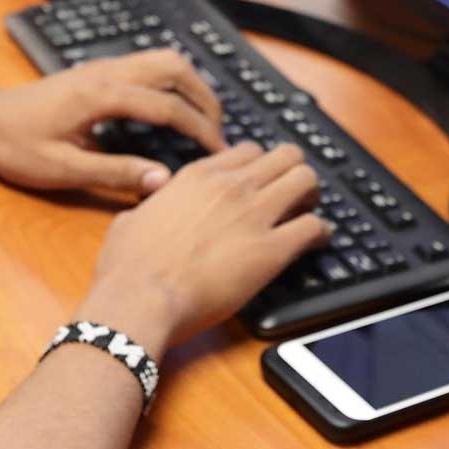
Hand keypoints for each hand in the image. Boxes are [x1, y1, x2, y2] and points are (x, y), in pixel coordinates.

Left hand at [0, 51, 226, 194]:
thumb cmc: (16, 145)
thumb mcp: (63, 169)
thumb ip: (116, 173)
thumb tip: (162, 180)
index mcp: (101, 95)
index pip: (167, 106)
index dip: (199, 129)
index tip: (219, 152)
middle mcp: (107, 72)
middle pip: (174, 66)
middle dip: (204, 96)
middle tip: (218, 131)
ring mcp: (103, 66)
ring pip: (163, 59)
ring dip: (191, 85)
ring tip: (203, 120)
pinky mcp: (99, 71)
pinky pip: (148, 65)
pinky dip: (172, 82)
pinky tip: (174, 109)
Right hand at [74, 142, 329, 357]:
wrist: (140, 297)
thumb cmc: (128, 265)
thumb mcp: (132, 217)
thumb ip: (151, 204)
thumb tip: (151, 204)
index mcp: (198, 176)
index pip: (248, 151)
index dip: (259, 166)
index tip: (261, 182)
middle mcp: (231, 187)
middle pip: (285, 156)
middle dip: (293, 172)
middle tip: (293, 193)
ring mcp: (254, 215)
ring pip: (306, 180)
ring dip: (311, 195)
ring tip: (308, 212)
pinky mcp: (271, 250)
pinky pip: (314, 227)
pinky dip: (321, 232)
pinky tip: (317, 241)